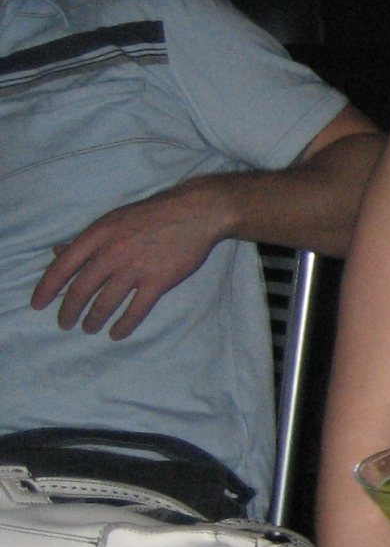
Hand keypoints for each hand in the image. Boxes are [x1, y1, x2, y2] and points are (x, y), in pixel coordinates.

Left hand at [31, 179, 234, 338]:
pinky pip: (136, 310)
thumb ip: (86, 240)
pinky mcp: (158, 281)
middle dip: (69, 311)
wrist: (194, 213)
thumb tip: (58, 252)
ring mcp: (135, 268)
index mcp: (98, 236)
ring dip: (94, 320)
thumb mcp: (113, 220)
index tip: (39, 305)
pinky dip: (124, 325)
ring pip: (106, 303)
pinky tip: (117, 333)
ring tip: (90, 328)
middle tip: (65, 324)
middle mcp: (112, 253)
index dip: (47, 288)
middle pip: (82, 290)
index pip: (62, 267)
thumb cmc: (152, 215)